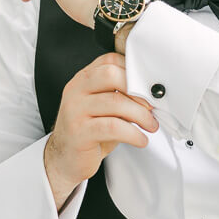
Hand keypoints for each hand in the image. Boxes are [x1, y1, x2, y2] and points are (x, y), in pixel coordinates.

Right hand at [43, 53, 157, 208]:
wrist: (65, 158)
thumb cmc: (90, 132)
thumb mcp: (106, 109)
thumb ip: (123, 96)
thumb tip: (152, 96)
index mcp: (83, 79)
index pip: (110, 60)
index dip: (134, 71)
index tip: (150, 88)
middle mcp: (76, 90)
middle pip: (111, 75)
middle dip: (138, 91)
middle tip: (152, 107)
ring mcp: (75, 110)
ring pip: (115, 102)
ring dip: (141, 115)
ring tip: (151, 125)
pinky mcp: (79, 132)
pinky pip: (113, 127)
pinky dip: (133, 134)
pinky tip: (141, 140)